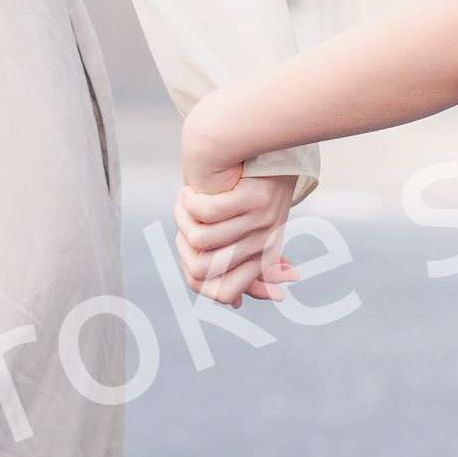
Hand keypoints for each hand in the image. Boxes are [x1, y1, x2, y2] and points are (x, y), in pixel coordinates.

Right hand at [172, 170, 296, 303]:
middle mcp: (263, 243)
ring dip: (182, 218)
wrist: (275, 152)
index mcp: (264, 256)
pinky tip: (190, 191)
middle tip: (185, 221)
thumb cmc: (261, 194)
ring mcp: (260, 222)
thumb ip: (248, 271)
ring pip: (199, 240)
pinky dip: (190, 202)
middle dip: (183, 244)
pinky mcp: (253, 198)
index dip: (197, 278)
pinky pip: (206, 213)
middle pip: (200, 269)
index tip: (190, 246)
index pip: (221, 293)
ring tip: (185, 200)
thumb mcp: (257, 235)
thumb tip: (236, 304)